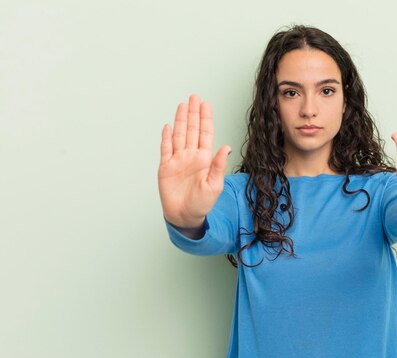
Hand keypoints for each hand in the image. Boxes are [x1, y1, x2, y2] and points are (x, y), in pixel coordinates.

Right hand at [158, 94, 231, 227]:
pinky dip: (166, 138)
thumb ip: (218, 165)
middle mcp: (191, 157)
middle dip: (193, 113)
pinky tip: (168, 126)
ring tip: (183, 105)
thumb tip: (226, 147)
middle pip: (192, 130)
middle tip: (194, 97)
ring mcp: (178, 161)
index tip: (205, 104)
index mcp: (204, 159)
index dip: (205, 119)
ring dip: (180, 120)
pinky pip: (165, 149)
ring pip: (179, 135)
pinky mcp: (166, 167)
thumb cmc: (202, 204)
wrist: (185, 216)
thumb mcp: (214, 185)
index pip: (205, 134)